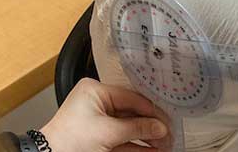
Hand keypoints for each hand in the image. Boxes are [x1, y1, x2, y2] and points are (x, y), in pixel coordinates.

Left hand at [40, 78, 171, 151]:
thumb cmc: (69, 141)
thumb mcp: (108, 132)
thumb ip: (137, 129)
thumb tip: (159, 127)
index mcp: (95, 91)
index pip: (131, 97)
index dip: (151, 110)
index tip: (167, 121)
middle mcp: (96, 103)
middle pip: (132, 113)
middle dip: (151, 126)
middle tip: (169, 135)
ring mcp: (97, 122)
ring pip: (128, 128)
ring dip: (146, 138)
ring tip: (165, 145)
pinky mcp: (98, 139)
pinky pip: (122, 140)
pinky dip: (136, 146)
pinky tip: (152, 150)